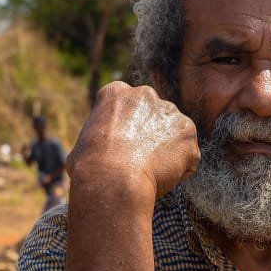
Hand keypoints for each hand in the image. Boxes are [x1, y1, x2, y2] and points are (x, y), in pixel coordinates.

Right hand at [67, 81, 198, 201]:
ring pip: (174, 135)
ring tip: (150, 172)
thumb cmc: (90, 166)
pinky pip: (188, 156)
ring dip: (168, 152)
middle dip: (152, 137)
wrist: (113, 179)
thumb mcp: (83, 143)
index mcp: (116, 92)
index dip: (127, 132)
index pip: (129, 108)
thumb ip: (98, 139)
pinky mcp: (188, 132)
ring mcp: (170, 112)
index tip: (124, 148)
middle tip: (140, 161)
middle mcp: (146, 94)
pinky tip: (163, 178)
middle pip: (155, 117)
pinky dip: (181, 170)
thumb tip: (94, 154)